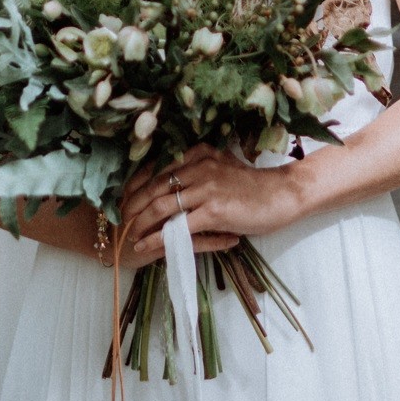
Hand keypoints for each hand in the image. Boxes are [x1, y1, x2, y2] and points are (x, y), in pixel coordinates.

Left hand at [123, 146, 302, 262]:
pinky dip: (157, 237)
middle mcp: (199, 166)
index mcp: (199, 154)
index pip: (157, 168)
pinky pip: (177, 226)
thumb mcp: (223, 169)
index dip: (135, 185)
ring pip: (161, 206)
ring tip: (126, 235)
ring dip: (139, 222)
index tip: (121, 199)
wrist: (282, 196)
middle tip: (117, 221)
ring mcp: (206, 188)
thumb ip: (200, 170)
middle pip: (153, 186)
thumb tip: (175, 182)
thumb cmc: (253, 187)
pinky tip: (144, 246)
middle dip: (131, 205)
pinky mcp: (213, 210)